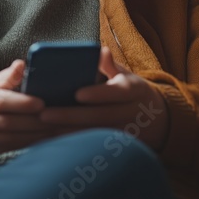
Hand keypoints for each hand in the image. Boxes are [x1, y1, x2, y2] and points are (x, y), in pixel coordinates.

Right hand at [0, 60, 50, 162]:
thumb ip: (3, 78)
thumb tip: (22, 65)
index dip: (21, 104)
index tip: (42, 104)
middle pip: (2, 123)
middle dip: (31, 123)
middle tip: (54, 120)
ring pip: (2, 139)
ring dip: (29, 137)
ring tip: (50, 132)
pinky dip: (18, 146)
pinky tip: (33, 141)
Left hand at [39, 47, 169, 150]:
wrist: (156, 120)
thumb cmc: (131, 91)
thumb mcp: (126, 74)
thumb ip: (110, 64)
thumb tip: (101, 51)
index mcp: (133, 90)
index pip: (117, 92)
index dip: (98, 94)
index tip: (77, 94)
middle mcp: (130, 112)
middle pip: (100, 117)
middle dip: (70, 116)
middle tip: (44, 114)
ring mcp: (124, 132)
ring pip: (93, 135)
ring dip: (67, 133)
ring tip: (42, 128)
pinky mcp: (117, 147)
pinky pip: (92, 147)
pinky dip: (72, 144)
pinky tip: (51, 141)